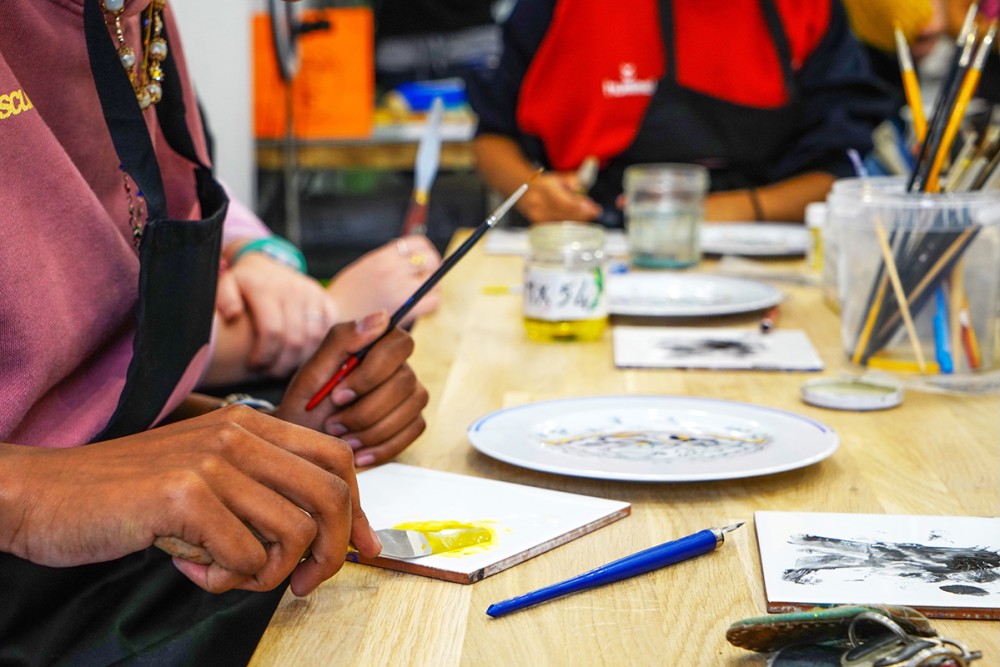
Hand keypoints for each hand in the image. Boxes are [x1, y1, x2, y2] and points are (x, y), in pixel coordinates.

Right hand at [0, 409, 380, 595]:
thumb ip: (262, 493)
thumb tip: (328, 537)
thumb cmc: (130, 495)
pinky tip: (191, 568)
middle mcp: (237, 434)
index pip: (335, 460)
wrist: (46, 494)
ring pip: (293, 533)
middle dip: (332, 551)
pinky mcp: (185, 496)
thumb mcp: (206, 477)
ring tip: (226, 573)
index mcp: (248, 425)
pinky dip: (226, 580)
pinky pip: (247, 557)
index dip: (359, 510)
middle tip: (304, 584)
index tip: (363, 549)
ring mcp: (212, 462)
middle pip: (330, 494)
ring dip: (269, 573)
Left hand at [217, 252, 337, 377]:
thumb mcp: (227, 284)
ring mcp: (312, 294)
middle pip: (295, 340)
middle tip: (270, 372)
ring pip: (314, 339)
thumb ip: (224, 298)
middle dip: (282, 364)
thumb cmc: (246, 283)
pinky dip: (317, 347)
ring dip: (300, 359)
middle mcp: (293, 290)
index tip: (254, 365)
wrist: (269, 264)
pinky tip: (301, 353)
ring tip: (284, 365)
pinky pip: (328, 331)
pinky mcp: (325, 299)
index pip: (272, 332)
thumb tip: (232, 315)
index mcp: (266, 289)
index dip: (265, 355)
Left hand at [276, 311, 427, 467]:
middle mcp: (399, 367)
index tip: (338, 394)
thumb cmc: (306, 406)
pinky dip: (384, 447)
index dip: (372, 371)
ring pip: (412, 408)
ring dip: (372, 430)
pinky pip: (414, 430)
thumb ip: (342, 341)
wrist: (304, 444)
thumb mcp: (311, 374)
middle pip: (405, 381)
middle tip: (332, 424)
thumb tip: (382, 317)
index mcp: (375, 347)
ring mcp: (411, 395)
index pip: (400, 342)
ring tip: (342, 440)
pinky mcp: (414, 421)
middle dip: (366, 410)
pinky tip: (359, 454)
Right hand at [325, 236, 442, 325]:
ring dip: (432, 286)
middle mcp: (393, 270)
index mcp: (383, 257)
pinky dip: (431, 302)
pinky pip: (433, 301)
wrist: (334, 319)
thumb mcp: (365, 267)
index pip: (418, 243)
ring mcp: (400, 290)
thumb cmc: (348, 295)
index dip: (425, 251)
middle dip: (433, 268)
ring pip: (434, 281)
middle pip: (431, 260)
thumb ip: (388, 261)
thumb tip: (413, 259)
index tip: (423, 260)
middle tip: (426, 277)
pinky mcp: (406, 309)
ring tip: (421, 293)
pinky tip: (420, 305)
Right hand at [518, 171, 601, 223]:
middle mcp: (539, 204)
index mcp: (545, 188)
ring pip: (563, 223)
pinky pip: (558, 227)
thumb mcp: (560, 177)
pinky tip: (577, 220)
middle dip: (583, 215)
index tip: (595, 209)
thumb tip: (583, 193)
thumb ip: (574, 182)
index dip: (581, 208)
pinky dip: (569, 225)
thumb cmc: (546, 184)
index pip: (566, 202)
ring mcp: (537, 216)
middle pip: (566, 215)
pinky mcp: (538, 225)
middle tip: (595, 212)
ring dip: (577, 220)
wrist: (523, 190)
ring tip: (588, 214)